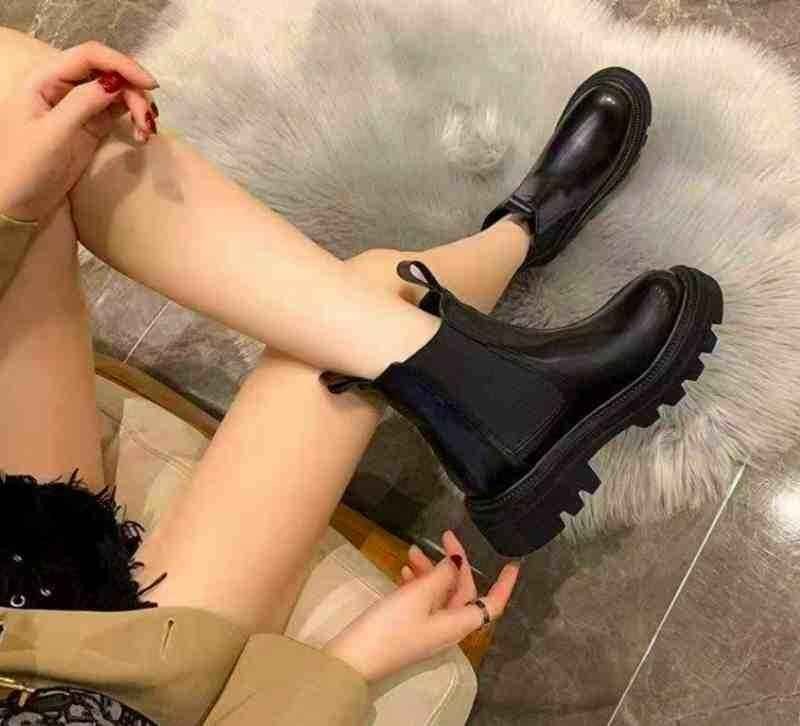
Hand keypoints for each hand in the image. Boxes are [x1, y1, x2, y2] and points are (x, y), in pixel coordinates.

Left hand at [0, 41, 158, 221]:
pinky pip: (119, 112)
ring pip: (117, 92)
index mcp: (43, 78)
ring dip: (138, 107)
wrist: (19, 202)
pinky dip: (134, 120)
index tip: (149, 86)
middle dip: (133, 92)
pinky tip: (141, 135)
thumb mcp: (54, 133)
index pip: (89, 55)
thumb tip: (116, 82)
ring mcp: (77, 105)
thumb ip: (83, 103)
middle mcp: (61, 85)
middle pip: (108, 72)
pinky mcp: (90, 125)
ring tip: (146, 133)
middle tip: (149, 122)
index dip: (122, 65)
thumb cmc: (25, 167)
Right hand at [324, 530, 519, 681]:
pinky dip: (418, 584)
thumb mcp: (419, 595)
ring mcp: (429, 629)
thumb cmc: (391, 626)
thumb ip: (442, 576)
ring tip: (411, 551)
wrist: (355, 658)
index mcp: (458, 624)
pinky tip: (404, 570)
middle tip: (443, 537)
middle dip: (454, 564)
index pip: (491, 604)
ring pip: (440, 594)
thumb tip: (456, 563)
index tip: (512, 564)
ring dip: (431, 571)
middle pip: (462, 592)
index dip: (504, 585)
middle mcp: (449, 628)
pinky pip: (424, 601)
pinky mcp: (411, 628)